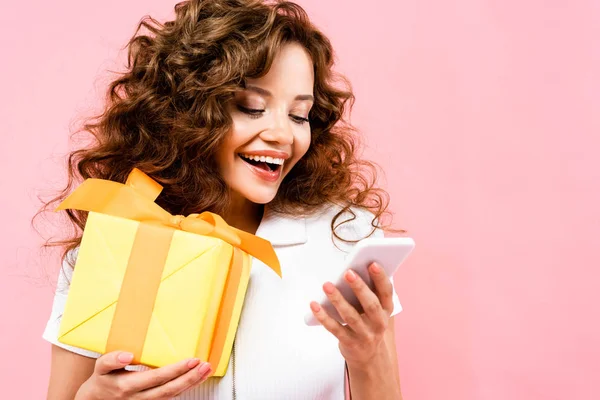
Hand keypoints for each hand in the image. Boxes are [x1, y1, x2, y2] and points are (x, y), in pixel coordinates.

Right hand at [75, 351, 211, 399]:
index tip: (192, 360)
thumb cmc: (102, 381)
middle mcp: (140, 398)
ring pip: (174, 395)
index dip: (176, 370)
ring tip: (206, 370)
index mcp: (128, 387)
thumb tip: (128, 355)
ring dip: (192, 383)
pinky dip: (186, 387)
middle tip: (205, 365)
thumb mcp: (101, 368)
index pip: (157, 378)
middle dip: (190, 378)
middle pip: (170, 390)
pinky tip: (196, 378)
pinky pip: (172, 397)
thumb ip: (112, 359)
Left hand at [309, 262, 393, 368]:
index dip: (381, 278)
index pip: (387, 292)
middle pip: (370, 304)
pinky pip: (335, 328)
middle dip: (359, 288)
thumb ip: (370, 292)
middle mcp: (378, 323)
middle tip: (348, 272)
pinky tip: (314, 306)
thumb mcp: (376, 310)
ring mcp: (365, 335)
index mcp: (386, 310)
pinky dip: (323, 317)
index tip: (373, 264)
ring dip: (338, 299)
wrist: (369, 357)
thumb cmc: (369, 323)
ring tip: (327, 285)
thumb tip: (355, 268)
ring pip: (350, 316)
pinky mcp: (350, 343)